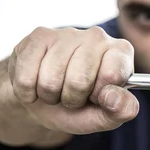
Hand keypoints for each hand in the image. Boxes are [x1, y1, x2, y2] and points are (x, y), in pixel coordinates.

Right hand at [7, 26, 138, 133]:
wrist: (43, 100)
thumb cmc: (80, 107)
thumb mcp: (106, 116)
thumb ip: (122, 110)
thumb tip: (114, 97)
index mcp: (121, 53)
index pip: (112, 75)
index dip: (100, 94)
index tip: (96, 96)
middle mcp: (97, 36)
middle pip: (79, 80)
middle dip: (72, 98)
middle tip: (72, 96)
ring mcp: (67, 33)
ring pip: (51, 79)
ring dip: (49, 95)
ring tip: (55, 90)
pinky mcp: (38, 36)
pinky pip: (26, 76)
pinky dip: (28, 91)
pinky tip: (36, 85)